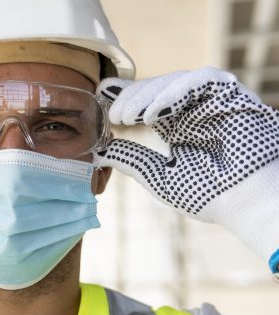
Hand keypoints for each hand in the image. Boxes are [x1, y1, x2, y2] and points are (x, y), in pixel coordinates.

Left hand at [94, 67, 278, 273]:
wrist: (245, 203)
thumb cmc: (208, 194)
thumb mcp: (157, 176)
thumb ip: (130, 159)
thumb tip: (99, 151)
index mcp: (176, 126)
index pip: (146, 102)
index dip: (123, 96)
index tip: (99, 95)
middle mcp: (192, 109)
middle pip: (155, 88)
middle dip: (130, 98)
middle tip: (113, 116)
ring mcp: (211, 100)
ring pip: (172, 81)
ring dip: (146, 96)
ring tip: (126, 117)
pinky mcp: (230, 94)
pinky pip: (199, 80)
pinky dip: (172, 92)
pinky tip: (153, 113)